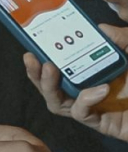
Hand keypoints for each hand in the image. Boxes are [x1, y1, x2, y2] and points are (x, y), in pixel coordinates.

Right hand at [23, 23, 127, 141]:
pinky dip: (86, 100)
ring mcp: (94, 109)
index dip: (44, 56)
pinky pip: (83, 114)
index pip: (62, 66)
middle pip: (51, 86)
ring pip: (57, 103)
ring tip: (51, 70)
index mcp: (93, 73)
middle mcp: (88, 90)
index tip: (33, 43)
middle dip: (36, 74)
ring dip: (49, 86)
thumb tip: (101, 28)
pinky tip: (99, 89)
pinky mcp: (103, 124)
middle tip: (33, 58)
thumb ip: (123, 40)